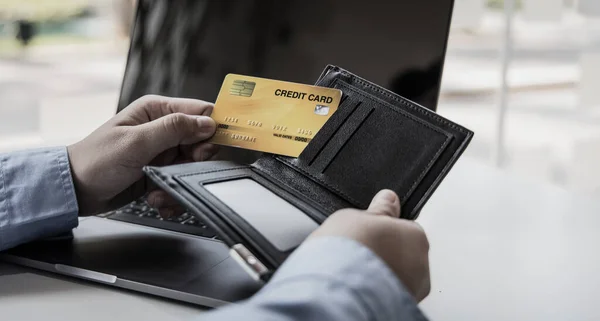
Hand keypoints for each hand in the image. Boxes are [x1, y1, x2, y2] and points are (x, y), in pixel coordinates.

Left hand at [67, 95, 217, 215]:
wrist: (75, 192)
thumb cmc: (96, 161)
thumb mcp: (136, 142)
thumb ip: (173, 129)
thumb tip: (208, 123)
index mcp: (157, 111)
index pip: (200, 112)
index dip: (211, 130)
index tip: (207, 150)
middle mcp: (163, 129)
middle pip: (202, 143)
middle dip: (195, 163)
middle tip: (179, 172)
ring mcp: (163, 153)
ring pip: (193, 166)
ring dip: (180, 183)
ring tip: (159, 191)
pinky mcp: (160, 173)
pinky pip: (181, 183)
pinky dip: (173, 195)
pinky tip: (156, 199)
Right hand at [309, 190, 430, 300]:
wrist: (337, 285)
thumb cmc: (349, 248)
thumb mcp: (357, 214)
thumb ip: (379, 208)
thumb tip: (389, 197)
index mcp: (416, 236)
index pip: (405, 229)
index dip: (384, 231)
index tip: (369, 234)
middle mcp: (421, 265)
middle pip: (403, 254)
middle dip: (385, 254)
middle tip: (358, 253)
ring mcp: (411, 289)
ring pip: (397, 277)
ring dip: (381, 275)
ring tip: (354, 273)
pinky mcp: (398, 307)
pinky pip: (387, 295)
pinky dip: (375, 292)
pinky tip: (357, 287)